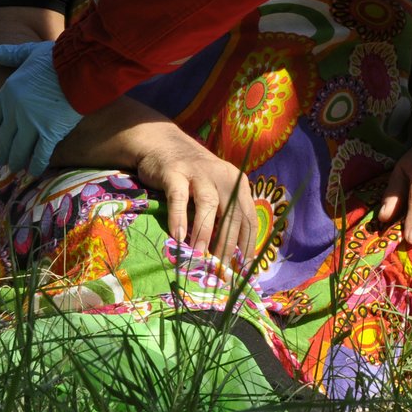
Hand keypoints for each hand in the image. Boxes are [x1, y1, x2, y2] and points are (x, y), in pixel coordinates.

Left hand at [0, 41, 84, 175]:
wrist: (80, 69)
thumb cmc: (57, 58)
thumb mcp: (28, 52)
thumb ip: (8, 54)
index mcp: (8, 92)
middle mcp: (16, 111)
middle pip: (4, 138)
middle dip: (1, 152)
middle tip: (1, 161)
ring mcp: (33, 124)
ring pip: (19, 149)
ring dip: (16, 161)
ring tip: (15, 167)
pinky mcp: (51, 133)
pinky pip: (40, 154)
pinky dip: (36, 164)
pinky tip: (34, 171)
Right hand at [129, 123, 256, 264]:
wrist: (162, 143)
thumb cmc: (192, 176)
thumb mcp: (215, 191)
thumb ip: (223, 216)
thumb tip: (228, 256)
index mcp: (238, 184)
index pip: (248, 217)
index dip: (247, 243)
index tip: (243, 267)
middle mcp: (223, 177)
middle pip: (232, 214)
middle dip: (228, 244)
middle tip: (220, 268)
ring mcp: (199, 173)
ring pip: (208, 205)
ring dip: (205, 232)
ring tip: (200, 255)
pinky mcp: (175, 172)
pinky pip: (179, 197)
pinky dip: (179, 217)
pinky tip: (178, 237)